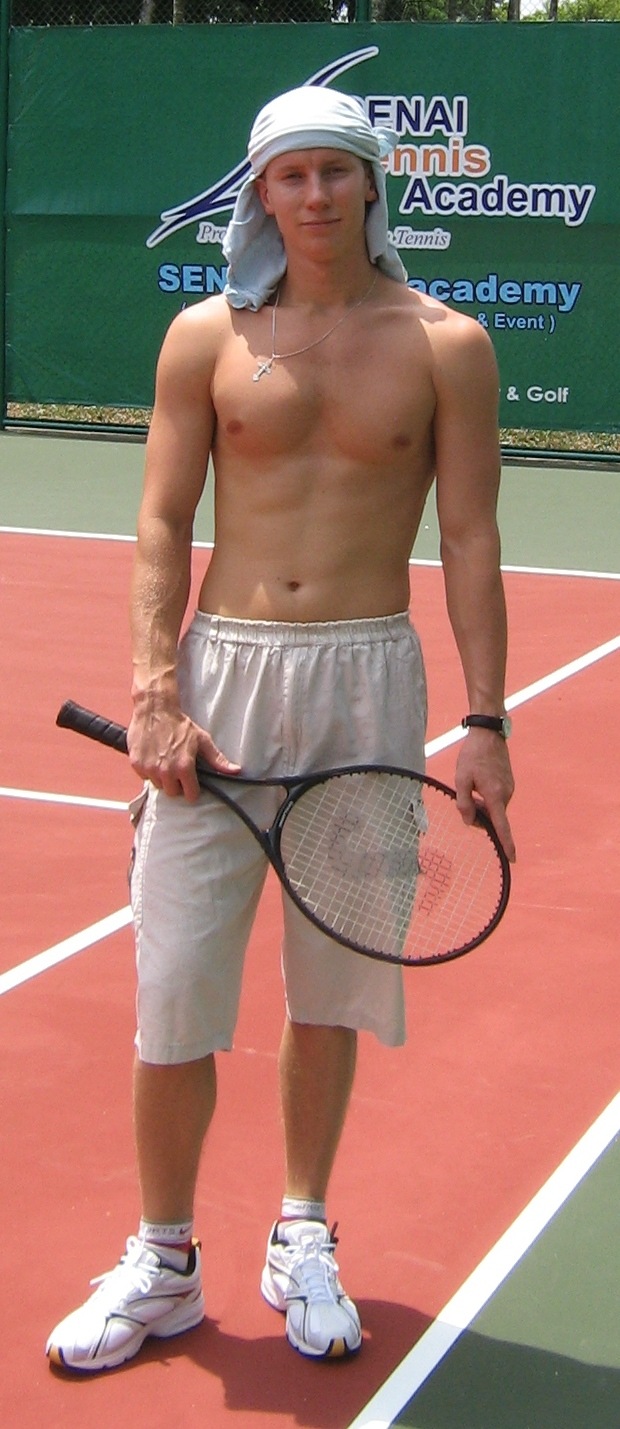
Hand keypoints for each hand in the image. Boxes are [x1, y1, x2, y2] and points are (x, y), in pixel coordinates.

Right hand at [127, 701, 239, 800]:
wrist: (155, 709)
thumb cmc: (179, 724)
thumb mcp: (202, 740)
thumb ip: (217, 759)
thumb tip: (235, 771)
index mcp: (184, 768)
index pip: (190, 795)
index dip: (192, 790)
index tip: (191, 784)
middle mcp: (166, 771)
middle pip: (173, 793)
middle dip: (176, 785)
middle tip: (177, 771)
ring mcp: (150, 769)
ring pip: (158, 785)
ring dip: (162, 778)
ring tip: (165, 762)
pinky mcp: (136, 764)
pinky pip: (144, 776)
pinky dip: (148, 770)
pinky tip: (153, 757)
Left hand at [455, 728, 515, 862]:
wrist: (488, 734)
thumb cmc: (472, 756)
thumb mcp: (461, 779)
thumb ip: (464, 803)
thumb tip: (470, 822)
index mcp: (494, 795)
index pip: (501, 826)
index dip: (506, 844)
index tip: (513, 858)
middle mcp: (506, 794)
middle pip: (492, 817)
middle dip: (478, 814)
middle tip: (467, 794)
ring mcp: (509, 788)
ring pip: (494, 808)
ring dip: (482, 804)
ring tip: (473, 782)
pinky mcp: (509, 784)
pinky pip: (497, 799)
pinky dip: (487, 797)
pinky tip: (480, 780)